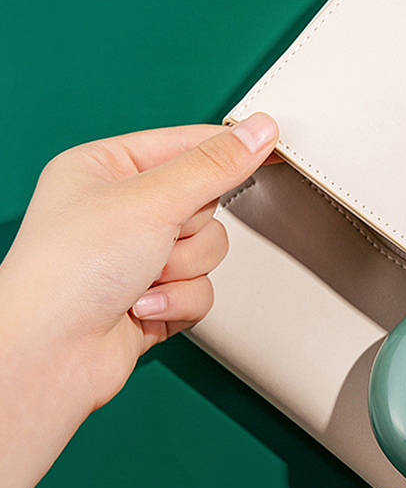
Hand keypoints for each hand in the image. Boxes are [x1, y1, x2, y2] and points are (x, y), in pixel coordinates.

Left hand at [0, 112, 278, 487]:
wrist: (52, 354)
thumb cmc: (68, 273)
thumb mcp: (150, 201)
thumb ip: (213, 166)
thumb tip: (256, 133)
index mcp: (107, 169)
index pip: (186, 146)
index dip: (227, 149)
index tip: (271, 144)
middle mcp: (123, 212)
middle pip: (205, 204)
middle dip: (188, 230)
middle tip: (160, 235)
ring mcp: (139, 258)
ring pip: (209, 251)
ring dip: (183, 269)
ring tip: (143, 278)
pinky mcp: (155, 298)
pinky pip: (202, 290)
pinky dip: (179, 301)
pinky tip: (142, 306)